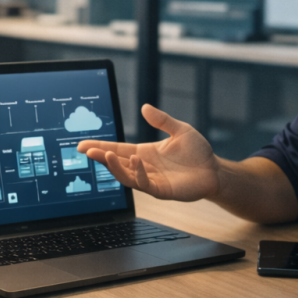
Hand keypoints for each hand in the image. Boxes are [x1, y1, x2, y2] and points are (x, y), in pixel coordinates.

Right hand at [77, 104, 218, 201]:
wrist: (214, 170)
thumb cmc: (197, 152)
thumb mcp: (180, 129)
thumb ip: (162, 120)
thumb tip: (144, 108)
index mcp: (144, 152)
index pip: (117, 149)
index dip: (100, 146)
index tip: (82, 144)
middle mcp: (143, 167)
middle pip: (116, 163)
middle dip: (100, 156)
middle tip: (85, 150)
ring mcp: (151, 180)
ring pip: (125, 176)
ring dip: (114, 166)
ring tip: (105, 155)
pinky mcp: (161, 190)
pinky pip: (144, 184)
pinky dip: (137, 173)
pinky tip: (135, 161)